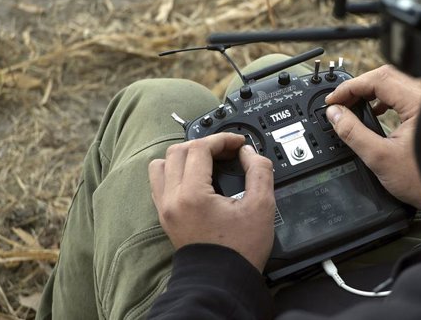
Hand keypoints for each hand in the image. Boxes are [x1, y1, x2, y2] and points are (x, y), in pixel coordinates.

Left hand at [148, 133, 275, 271]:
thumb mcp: (261, 206)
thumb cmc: (239, 251)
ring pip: (163, 163)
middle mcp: (172, 199)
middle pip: (178, 150)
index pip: (199, 148)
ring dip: (185, 155)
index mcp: (192, 195)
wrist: (222, 282)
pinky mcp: (165, 215)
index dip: (221, 139)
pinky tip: (195, 177)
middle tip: (227, 150)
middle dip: (205, 144)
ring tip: (207, 161)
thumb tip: (248, 153)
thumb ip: (259, 171)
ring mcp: (165, 208)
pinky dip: (175, 171)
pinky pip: (159, 181)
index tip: (238, 143)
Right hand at [325, 65, 420, 219]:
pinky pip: (402, 94)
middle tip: (340, 103)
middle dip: (358, 88)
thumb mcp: (379, 157)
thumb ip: (352, 133)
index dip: (350, 87)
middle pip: (385, 77)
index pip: (377, 79)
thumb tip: (335, 114)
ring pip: (393, 84)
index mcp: (418, 102)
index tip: (333, 100)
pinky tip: (375, 111)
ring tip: (353, 107)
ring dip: (370, 93)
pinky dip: (384, 99)